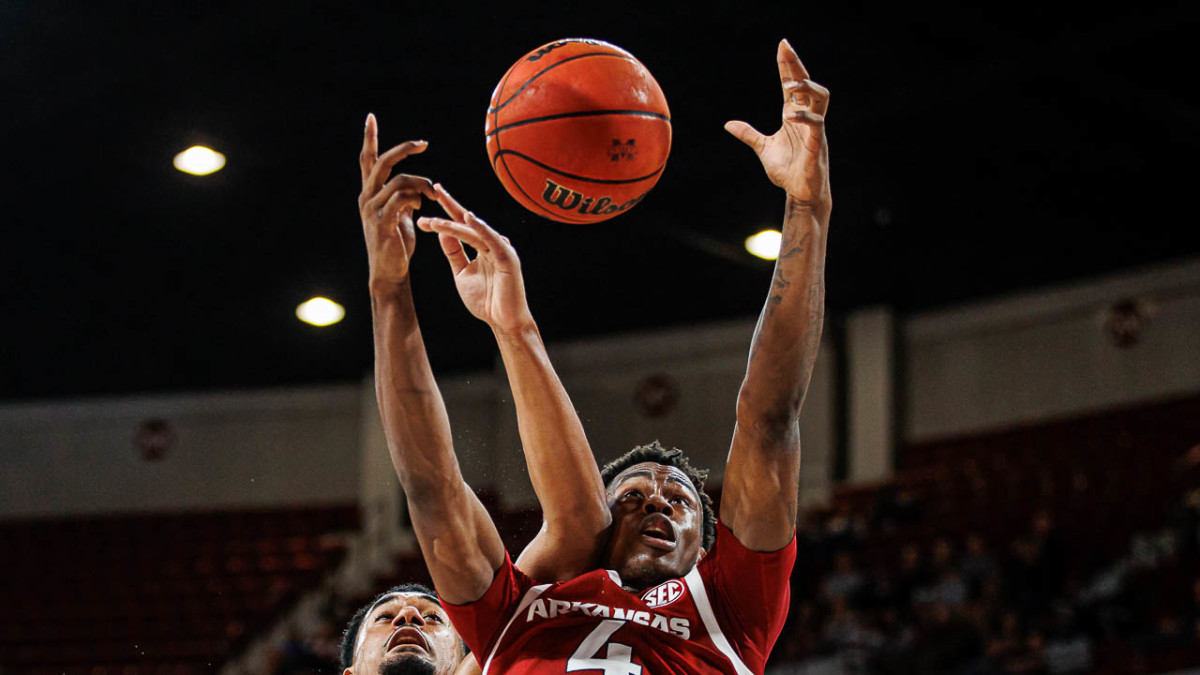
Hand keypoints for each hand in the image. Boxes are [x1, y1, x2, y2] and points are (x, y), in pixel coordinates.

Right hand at [358, 113, 435, 286]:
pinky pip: (402, 199)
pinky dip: (417, 198)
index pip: (367, 160)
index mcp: (369, 193)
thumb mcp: (399, 216)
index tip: (370, 118)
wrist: (389, 271)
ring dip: (421, 184)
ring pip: (399, 181)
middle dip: (403, 149)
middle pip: (381, 162)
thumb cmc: (396, 245)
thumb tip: (415, 190)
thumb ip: (402, 199)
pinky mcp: (382, 222)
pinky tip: (423, 207)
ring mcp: (372, 210)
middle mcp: (366, 198)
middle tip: (423, 144)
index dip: (369, 138)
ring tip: (432, 193)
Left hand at [416, 185, 533, 333]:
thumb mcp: (462, 273)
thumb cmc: (486, 300)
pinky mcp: (507, 257)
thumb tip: (442, 231)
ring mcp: (501, 249)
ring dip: (453, 224)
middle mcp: (492, 243)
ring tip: (433, 221)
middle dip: (449, 207)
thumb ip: (454, 253)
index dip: (447, 210)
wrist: (504, 322)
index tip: (430, 196)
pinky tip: (468, 217)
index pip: (462, 224)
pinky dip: (480, 228)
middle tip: (433, 190)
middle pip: (468, 222)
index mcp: (482, 246)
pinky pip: (492, 239)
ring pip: (473, 231)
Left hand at [725, 39, 830, 213]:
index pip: (791, 85)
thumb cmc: (788, 171)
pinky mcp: (818, 144)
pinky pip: (817, 124)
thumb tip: (728, 124)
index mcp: (793, 116)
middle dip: (797, 64)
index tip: (782, 46)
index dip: (787, 66)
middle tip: (786, 47)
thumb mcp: (763, 148)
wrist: (800, 193)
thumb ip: (749, 134)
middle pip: (807, 83)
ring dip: (807, 86)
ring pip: (821, 97)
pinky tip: (790, 116)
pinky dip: (804, 117)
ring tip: (790, 83)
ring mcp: (814, 129)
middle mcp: (806, 117)